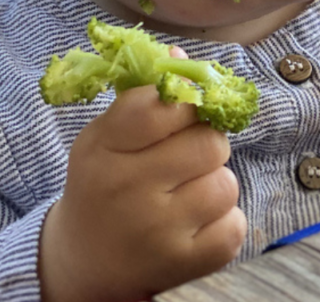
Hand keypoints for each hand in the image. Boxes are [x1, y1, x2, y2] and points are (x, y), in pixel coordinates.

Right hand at [39, 47, 246, 301]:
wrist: (85, 262)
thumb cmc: (103, 186)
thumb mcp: (105, 138)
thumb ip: (143, 99)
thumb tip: (183, 56)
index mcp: (104, 150)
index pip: (164, 105)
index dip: (186, 101)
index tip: (182, 109)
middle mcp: (129, 189)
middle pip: (209, 142)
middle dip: (205, 143)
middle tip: (186, 156)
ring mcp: (160, 231)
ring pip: (226, 183)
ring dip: (213, 183)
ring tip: (185, 193)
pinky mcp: (188, 263)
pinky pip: (234, 223)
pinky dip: (222, 221)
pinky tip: (194, 223)